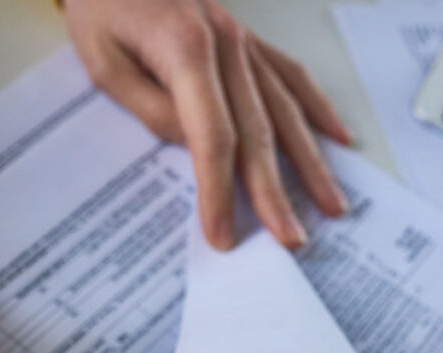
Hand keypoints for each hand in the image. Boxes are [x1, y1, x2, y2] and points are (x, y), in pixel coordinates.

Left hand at [62, 0, 352, 249]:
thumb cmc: (102, 3)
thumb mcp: (104, 60)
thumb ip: (150, 108)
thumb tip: (194, 150)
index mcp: (187, 50)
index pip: (213, 137)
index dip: (219, 191)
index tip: (223, 234)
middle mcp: (226, 46)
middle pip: (258, 133)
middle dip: (274, 193)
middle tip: (291, 239)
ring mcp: (243, 41)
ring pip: (285, 110)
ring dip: (311, 163)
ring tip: (333, 206)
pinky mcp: (247, 40)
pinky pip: (291, 77)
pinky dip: (318, 110)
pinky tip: (340, 139)